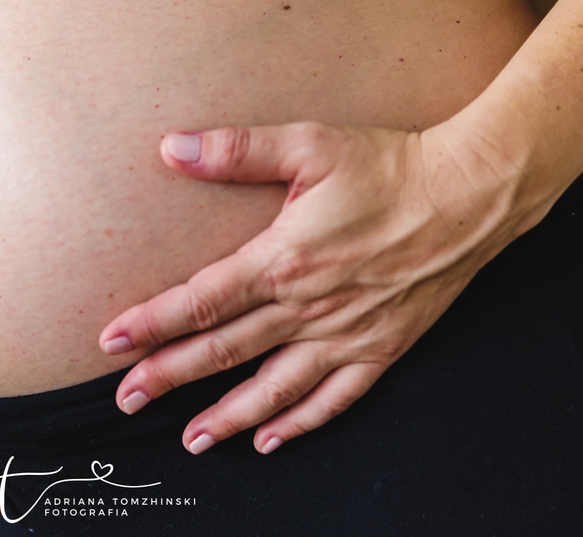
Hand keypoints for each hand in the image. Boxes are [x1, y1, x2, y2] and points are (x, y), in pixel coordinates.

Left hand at [98, 121, 538, 454]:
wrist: (471, 194)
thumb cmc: (389, 166)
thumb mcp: (309, 145)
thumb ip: (236, 150)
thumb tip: (171, 149)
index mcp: (284, 260)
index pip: (202, 301)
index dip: (152, 323)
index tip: (111, 343)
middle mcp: (309, 307)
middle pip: (224, 351)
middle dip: (169, 376)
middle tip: (126, 399)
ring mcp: (346, 334)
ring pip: (274, 388)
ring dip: (227, 416)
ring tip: (189, 438)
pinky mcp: (381, 348)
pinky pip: (335, 399)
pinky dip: (300, 423)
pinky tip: (271, 438)